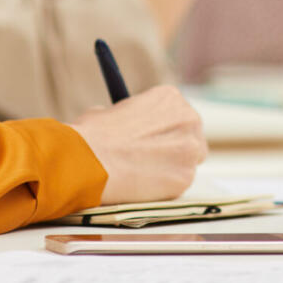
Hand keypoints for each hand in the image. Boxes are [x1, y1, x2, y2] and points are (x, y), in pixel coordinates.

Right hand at [70, 85, 207, 205]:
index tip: (153, 137)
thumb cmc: (93, 136)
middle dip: (175, 146)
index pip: (178, 112)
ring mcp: (190, 148)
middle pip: (191, 135)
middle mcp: (187, 118)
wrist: (91, 162)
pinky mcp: (186, 177)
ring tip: (145, 173)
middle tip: (154, 157)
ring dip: (173, 166)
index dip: (164, 127)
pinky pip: (181, 181)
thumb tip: (125, 123)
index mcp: (169, 97)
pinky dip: (166, 185)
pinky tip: (145, 185)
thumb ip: (129, 115)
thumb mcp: (110, 111)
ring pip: (190, 160)